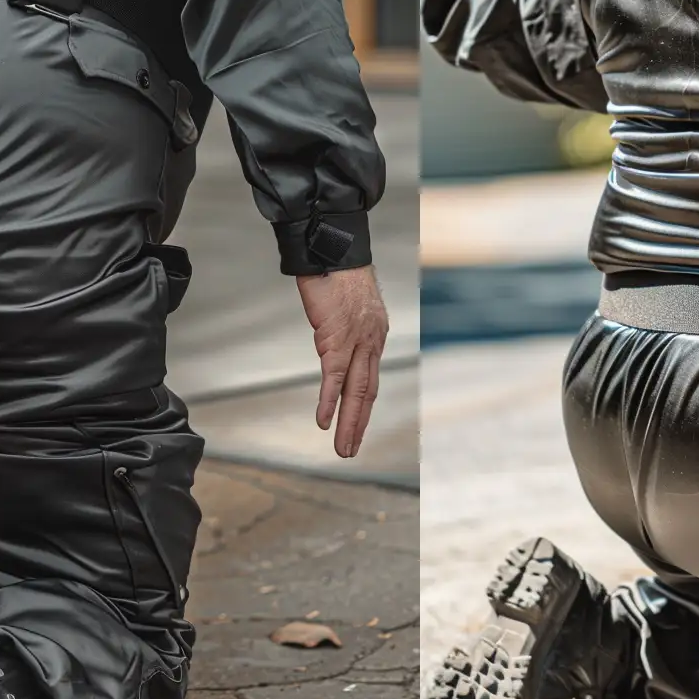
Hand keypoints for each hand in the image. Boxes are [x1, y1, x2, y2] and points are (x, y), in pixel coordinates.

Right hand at [296, 261, 387, 457]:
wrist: (334, 248)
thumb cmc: (337, 272)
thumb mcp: (348, 306)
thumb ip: (347, 329)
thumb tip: (337, 341)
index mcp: (375, 334)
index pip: (371, 379)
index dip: (364, 406)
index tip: (357, 425)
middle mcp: (371, 341)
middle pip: (366, 392)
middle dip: (358, 424)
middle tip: (350, 450)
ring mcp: (355, 341)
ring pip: (354, 392)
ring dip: (348, 423)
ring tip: (342, 448)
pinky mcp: (335, 338)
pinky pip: (334, 377)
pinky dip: (328, 402)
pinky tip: (323, 422)